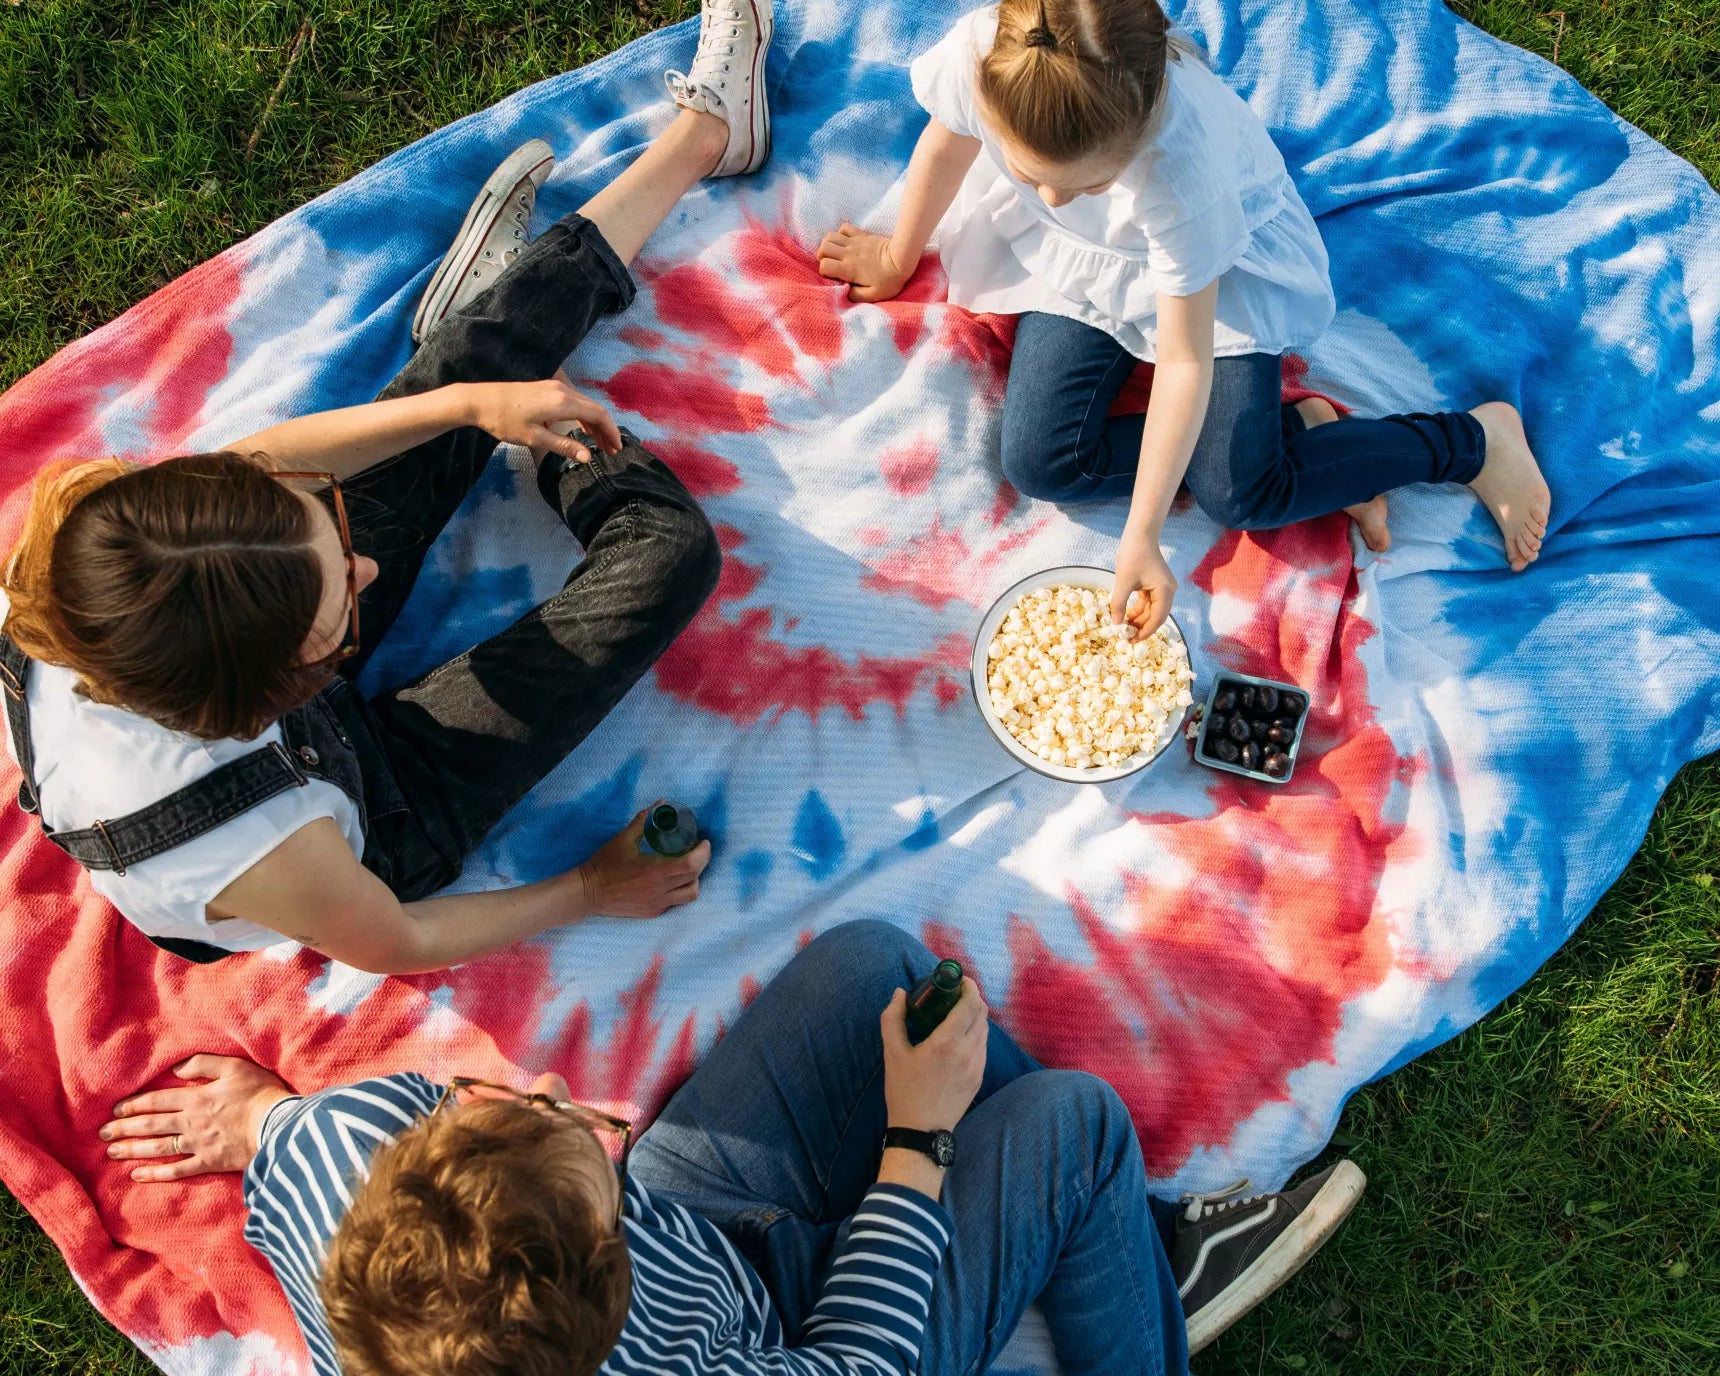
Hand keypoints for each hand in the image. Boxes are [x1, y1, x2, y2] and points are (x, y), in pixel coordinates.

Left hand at [98, 1056, 291, 1182]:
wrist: (278, 1124)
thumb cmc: (259, 1093)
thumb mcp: (235, 1067)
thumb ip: (204, 1064)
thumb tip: (177, 1068)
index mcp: (195, 1098)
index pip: (157, 1101)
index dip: (134, 1105)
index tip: (115, 1110)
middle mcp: (190, 1122)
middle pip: (151, 1125)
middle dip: (124, 1128)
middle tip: (102, 1133)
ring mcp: (197, 1145)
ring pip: (158, 1148)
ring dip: (132, 1149)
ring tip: (112, 1151)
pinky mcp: (208, 1162)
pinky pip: (177, 1170)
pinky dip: (156, 1174)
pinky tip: (138, 1175)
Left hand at [463, 377, 621, 462]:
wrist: (479, 401)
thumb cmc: (504, 421)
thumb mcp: (535, 438)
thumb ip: (564, 446)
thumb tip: (588, 458)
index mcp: (562, 402)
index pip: (598, 415)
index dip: (611, 432)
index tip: (617, 448)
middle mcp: (562, 390)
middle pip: (594, 408)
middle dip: (606, 429)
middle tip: (612, 450)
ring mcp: (554, 387)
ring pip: (585, 404)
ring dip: (595, 423)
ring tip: (600, 443)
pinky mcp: (547, 388)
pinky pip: (574, 401)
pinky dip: (583, 416)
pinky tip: (582, 429)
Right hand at [577, 808, 711, 917]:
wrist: (587, 893)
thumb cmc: (605, 864)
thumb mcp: (624, 838)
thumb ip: (645, 820)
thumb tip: (662, 803)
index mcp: (655, 871)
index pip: (691, 864)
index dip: (703, 852)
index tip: (703, 842)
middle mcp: (660, 890)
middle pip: (695, 877)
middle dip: (702, 861)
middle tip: (698, 849)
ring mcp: (657, 904)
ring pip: (690, 894)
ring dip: (694, 878)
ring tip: (687, 866)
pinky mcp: (652, 912)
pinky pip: (675, 902)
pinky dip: (679, 889)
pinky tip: (672, 879)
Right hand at [817, 224, 915, 302]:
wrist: (902, 259)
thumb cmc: (890, 280)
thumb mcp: (874, 296)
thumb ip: (856, 296)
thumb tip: (845, 293)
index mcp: (849, 269)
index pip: (824, 265)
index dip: (824, 271)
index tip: (832, 276)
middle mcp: (848, 254)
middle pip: (823, 248)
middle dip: (822, 256)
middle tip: (830, 264)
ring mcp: (854, 242)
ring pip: (830, 236)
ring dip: (827, 244)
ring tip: (834, 253)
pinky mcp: (861, 235)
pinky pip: (844, 227)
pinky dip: (840, 233)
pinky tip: (845, 242)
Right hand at [879, 978, 987, 1132]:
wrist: (921, 1130)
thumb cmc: (904, 1091)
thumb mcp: (892, 1053)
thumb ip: (893, 1018)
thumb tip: (899, 994)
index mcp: (946, 1043)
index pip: (970, 1004)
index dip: (969, 986)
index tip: (959, 980)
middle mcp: (968, 1052)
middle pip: (982, 1013)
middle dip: (972, 998)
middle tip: (955, 994)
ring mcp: (977, 1066)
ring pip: (985, 1029)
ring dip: (975, 1016)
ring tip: (957, 1013)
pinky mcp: (980, 1077)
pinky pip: (983, 1046)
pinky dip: (976, 1034)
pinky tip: (960, 1037)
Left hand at [1112, 525, 1177, 638]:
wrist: (1139, 534)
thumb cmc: (1132, 555)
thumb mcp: (1123, 581)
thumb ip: (1119, 604)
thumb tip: (1116, 624)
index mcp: (1165, 591)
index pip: (1158, 618)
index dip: (1145, 632)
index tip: (1132, 641)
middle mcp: (1168, 591)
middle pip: (1157, 616)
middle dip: (1142, 627)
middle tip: (1127, 638)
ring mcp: (1163, 588)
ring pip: (1152, 611)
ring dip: (1139, 619)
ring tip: (1124, 628)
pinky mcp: (1156, 585)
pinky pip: (1149, 603)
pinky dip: (1139, 610)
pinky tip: (1126, 616)